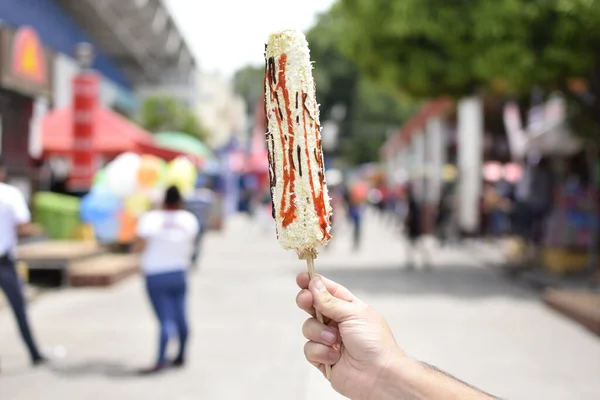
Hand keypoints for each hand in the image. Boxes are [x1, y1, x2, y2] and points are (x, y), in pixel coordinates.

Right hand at [296, 273, 403, 399]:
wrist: (379, 375)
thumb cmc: (375, 343)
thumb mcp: (353, 314)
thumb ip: (330, 301)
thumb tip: (315, 285)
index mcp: (348, 308)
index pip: (327, 291)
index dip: (313, 283)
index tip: (302, 278)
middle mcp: (337, 323)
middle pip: (312, 306)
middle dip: (307, 302)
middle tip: (306, 300)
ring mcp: (329, 340)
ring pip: (308, 327)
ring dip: (319, 333)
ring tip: (335, 341)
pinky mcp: (323, 358)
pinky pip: (309, 349)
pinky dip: (321, 352)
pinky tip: (335, 357)